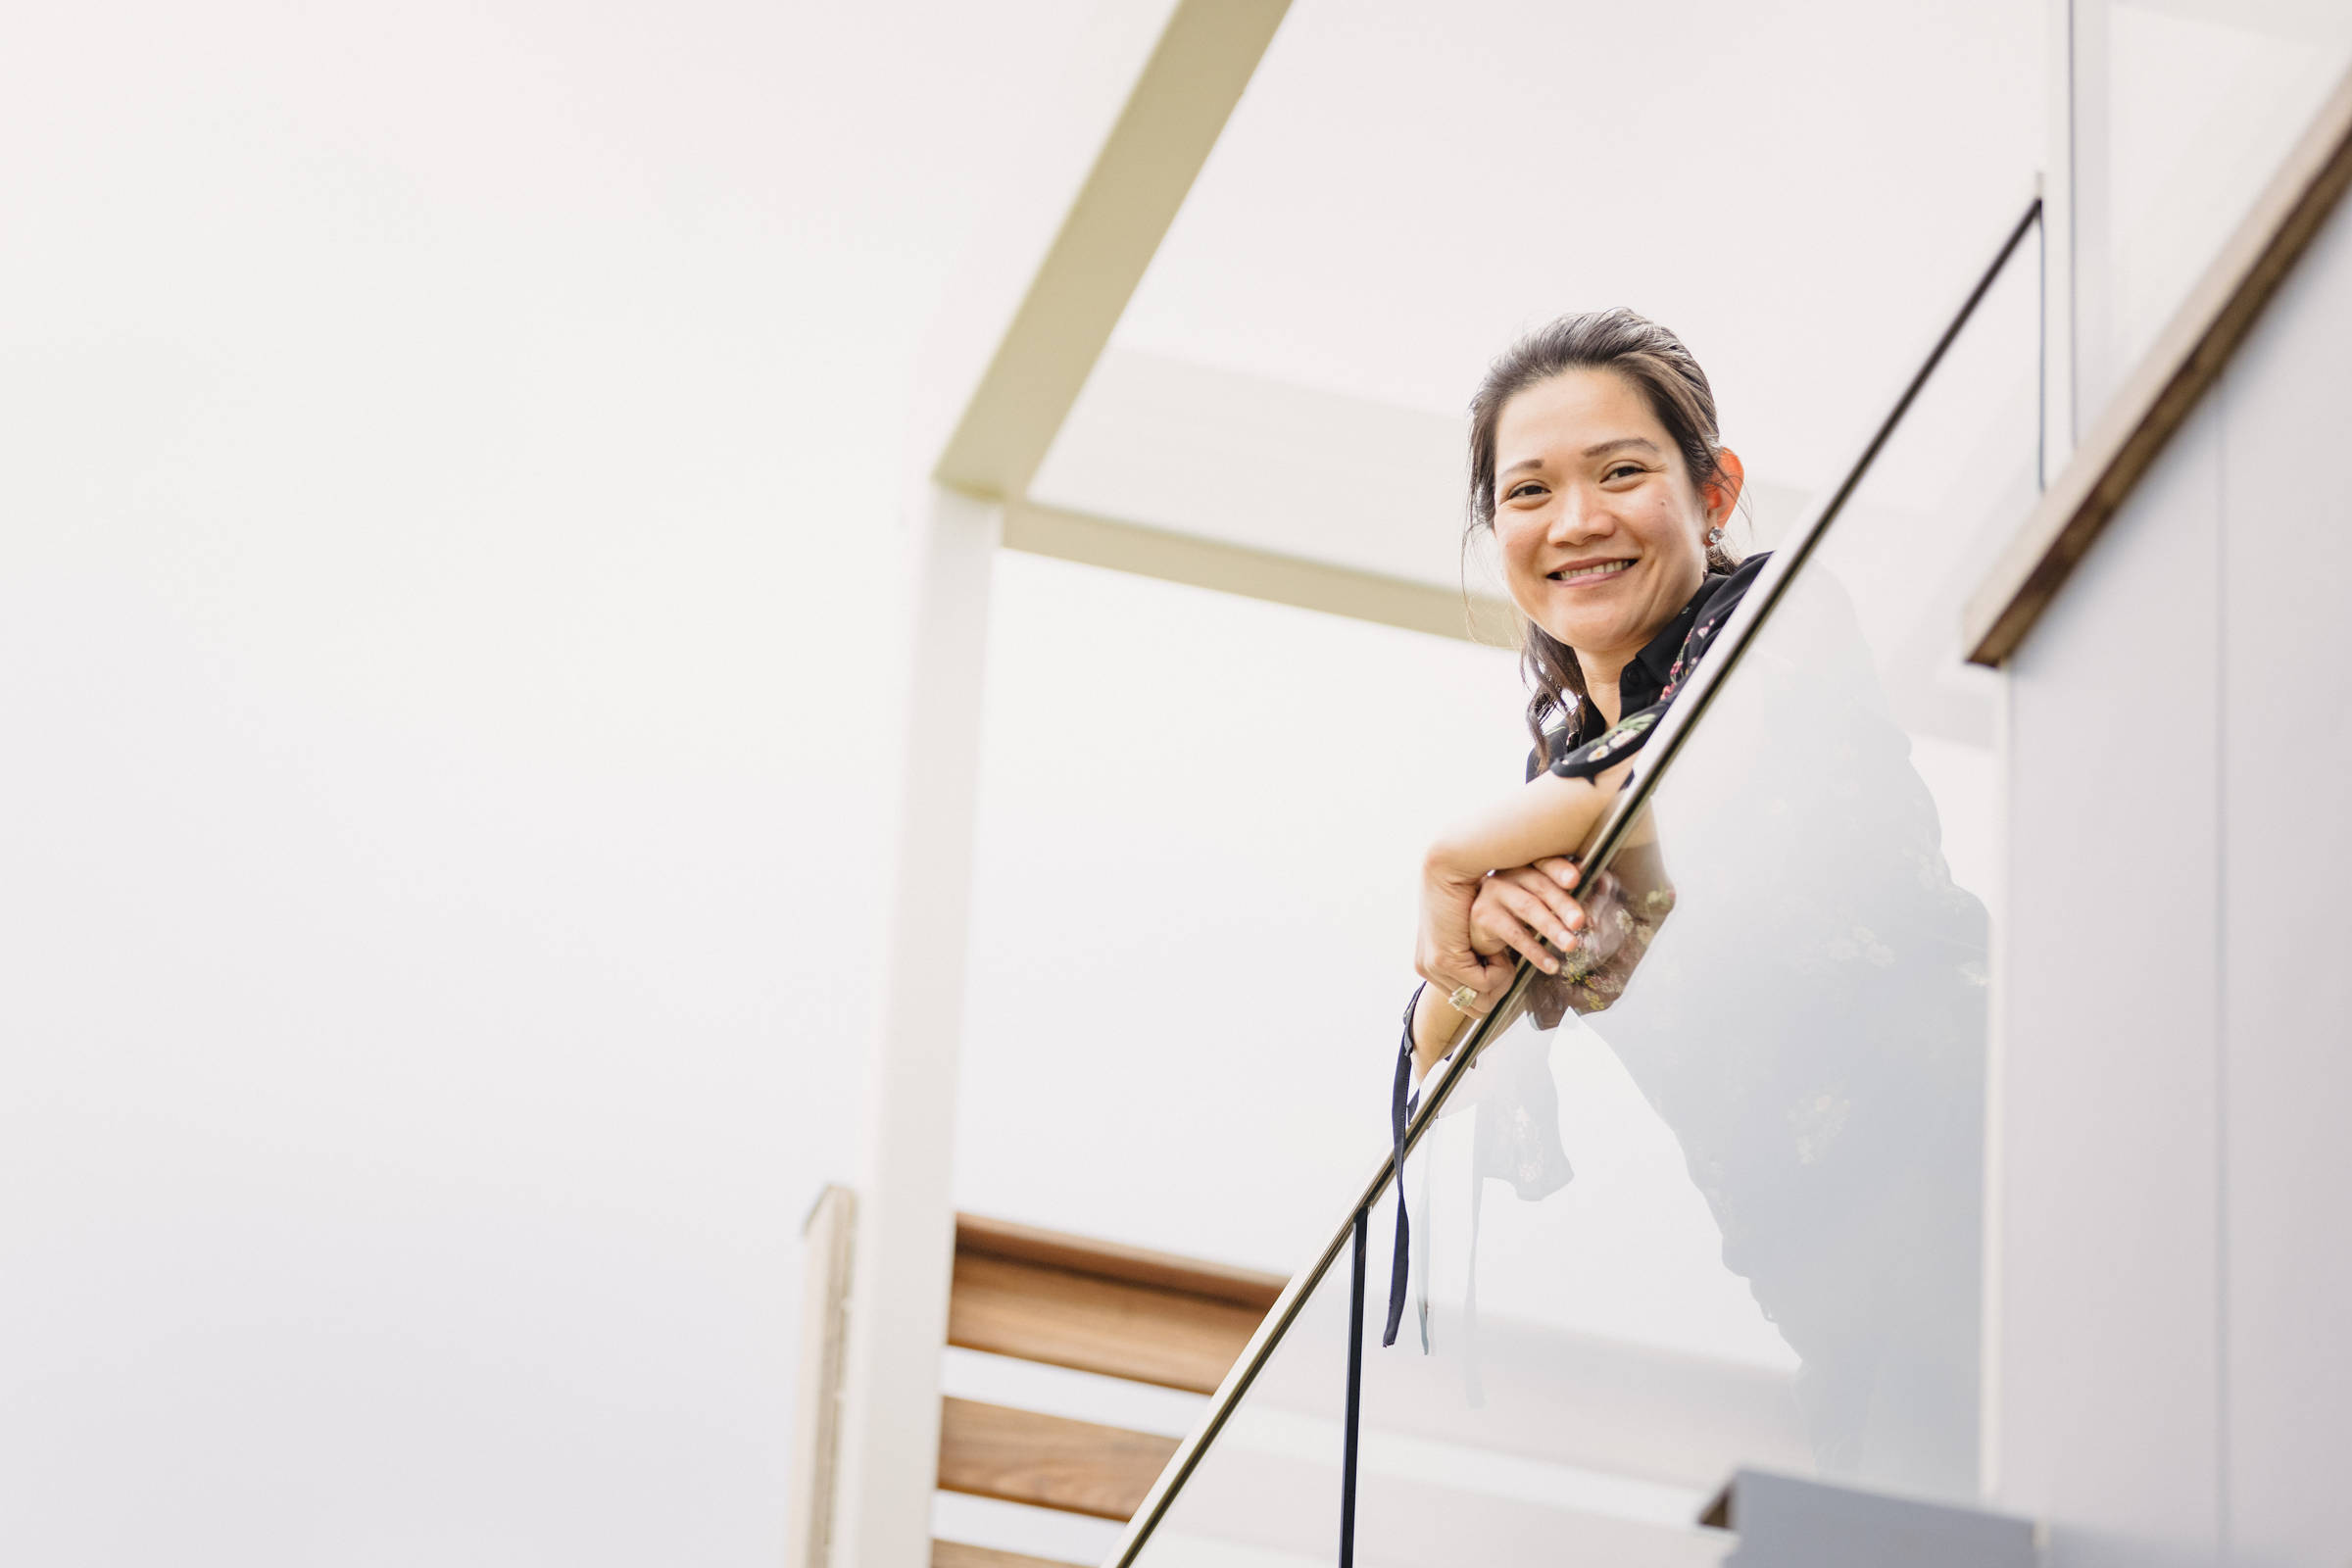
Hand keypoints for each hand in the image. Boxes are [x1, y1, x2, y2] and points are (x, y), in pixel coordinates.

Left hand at [1415, 855, 1513, 1000]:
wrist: (1447, 867)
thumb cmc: (1466, 893)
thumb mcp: (1468, 930)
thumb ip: (1473, 950)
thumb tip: (1488, 966)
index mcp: (1428, 962)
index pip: (1463, 1001)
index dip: (1490, 990)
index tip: (1502, 965)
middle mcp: (1425, 968)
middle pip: (1471, 1007)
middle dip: (1497, 990)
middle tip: (1509, 966)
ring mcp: (1432, 967)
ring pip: (1479, 1000)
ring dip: (1501, 982)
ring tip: (1507, 958)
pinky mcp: (1445, 961)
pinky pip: (1484, 986)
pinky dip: (1500, 973)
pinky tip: (1501, 951)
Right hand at [1468, 858, 1589, 974]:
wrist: (1481, 930)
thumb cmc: (1519, 911)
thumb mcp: (1543, 899)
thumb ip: (1567, 891)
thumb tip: (1606, 884)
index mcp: (1526, 864)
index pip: (1544, 862)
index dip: (1560, 869)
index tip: (1576, 879)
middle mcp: (1508, 874)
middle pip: (1539, 885)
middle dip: (1563, 904)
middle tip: (1580, 921)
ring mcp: (1493, 893)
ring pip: (1528, 908)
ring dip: (1552, 928)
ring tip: (1571, 945)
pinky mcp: (1483, 916)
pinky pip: (1514, 935)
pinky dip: (1535, 952)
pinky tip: (1551, 965)